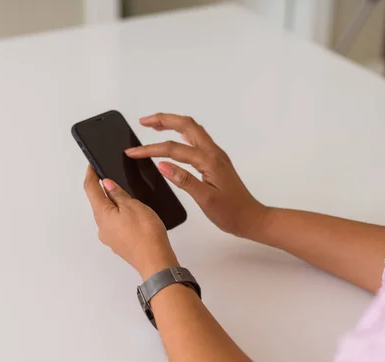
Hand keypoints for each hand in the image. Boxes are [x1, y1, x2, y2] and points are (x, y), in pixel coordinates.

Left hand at [84, 166, 177, 278]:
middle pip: (99, 203)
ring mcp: (111, 238)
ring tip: (130, 198)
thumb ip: (118, 194)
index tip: (92, 166)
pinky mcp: (120, 244)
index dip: (90, 175)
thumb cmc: (146, 235)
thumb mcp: (132, 205)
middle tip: (114, 179)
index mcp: (102, 214)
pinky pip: (117, 225)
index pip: (90, 189)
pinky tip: (135, 216)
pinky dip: (122, 216)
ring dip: (116, 204)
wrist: (155, 260)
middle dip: (105, 190)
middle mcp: (102, 227)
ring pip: (109, 215)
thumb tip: (107, 185)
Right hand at [126, 113, 267, 238]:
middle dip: (163, 120)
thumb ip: (184, 180)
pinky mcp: (215, 161)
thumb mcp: (205, 199)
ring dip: (173, 123)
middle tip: (143, 121)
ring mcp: (215, 156)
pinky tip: (175, 138)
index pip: (173, 149)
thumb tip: (163, 165)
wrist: (251, 218)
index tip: (133, 152)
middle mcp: (213, 153)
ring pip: (192, 130)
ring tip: (154, 125)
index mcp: (209, 161)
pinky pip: (197, 139)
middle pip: (186, 125)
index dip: (150, 149)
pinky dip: (182, 133)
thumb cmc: (231, 212)